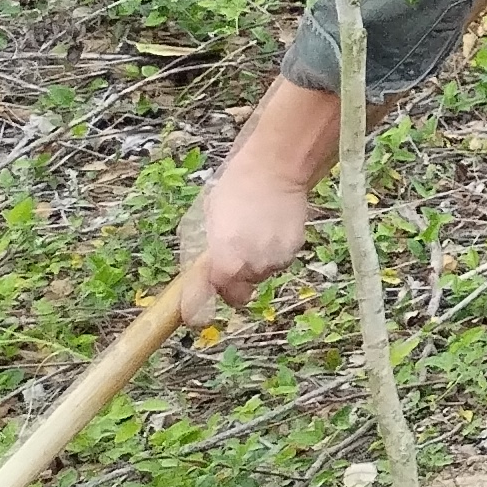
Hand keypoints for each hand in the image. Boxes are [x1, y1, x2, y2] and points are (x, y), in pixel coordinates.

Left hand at [176, 79, 342, 320]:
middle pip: (238, 295)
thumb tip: (200, 278)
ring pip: (259, 277)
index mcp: (221, 264)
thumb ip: (200, 259)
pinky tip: (269, 229)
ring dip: (254, 265)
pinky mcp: (293, 251)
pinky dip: (272, 252)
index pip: (201, 307)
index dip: (195, 312)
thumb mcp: (202, 225)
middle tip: (230, 260)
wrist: (274, 169)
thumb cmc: (232, 192)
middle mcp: (249, 270)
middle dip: (233, 283)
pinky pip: (277, 262)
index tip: (193, 317)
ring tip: (253, 235)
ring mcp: (274, 262)